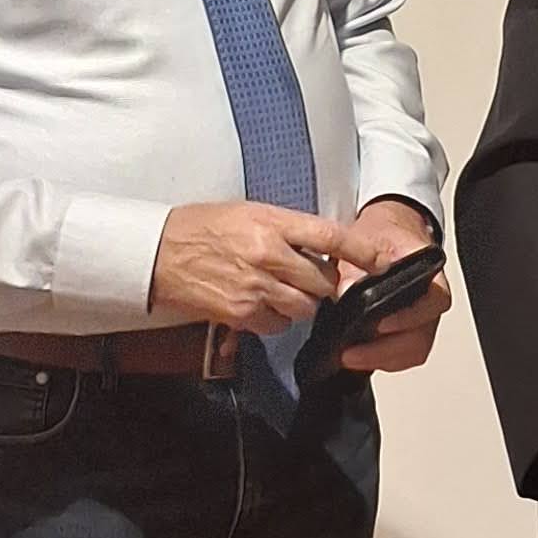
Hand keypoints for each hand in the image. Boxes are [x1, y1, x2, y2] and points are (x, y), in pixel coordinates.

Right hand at [151, 201, 346, 335]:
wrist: (156, 253)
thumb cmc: (200, 228)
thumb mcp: (248, 213)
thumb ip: (287, 229)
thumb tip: (322, 246)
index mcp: (271, 222)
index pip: (330, 236)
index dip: (361, 251)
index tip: (381, 260)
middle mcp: (267, 254)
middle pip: (323, 280)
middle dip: (322, 282)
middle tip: (307, 276)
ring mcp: (255, 287)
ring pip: (305, 307)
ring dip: (300, 302)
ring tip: (279, 289)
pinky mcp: (241, 313)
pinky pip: (278, 324)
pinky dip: (276, 319)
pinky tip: (259, 304)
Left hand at [330, 202, 451, 373]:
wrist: (388, 235)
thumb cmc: (382, 236)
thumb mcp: (365, 239)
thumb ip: (354, 264)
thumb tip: (344, 290)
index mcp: (428, 272)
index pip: (433, 302)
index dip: (408, 318)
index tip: (379, 324)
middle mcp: (432, 299)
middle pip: (422, 337)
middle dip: (386, 352)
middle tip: (351, 354)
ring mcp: (424, 318)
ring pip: (414, 351)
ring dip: (383, 360)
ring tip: (352, 357)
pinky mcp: (412, 330)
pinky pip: (406, 354)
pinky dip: (384, 359)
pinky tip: (361, 355)